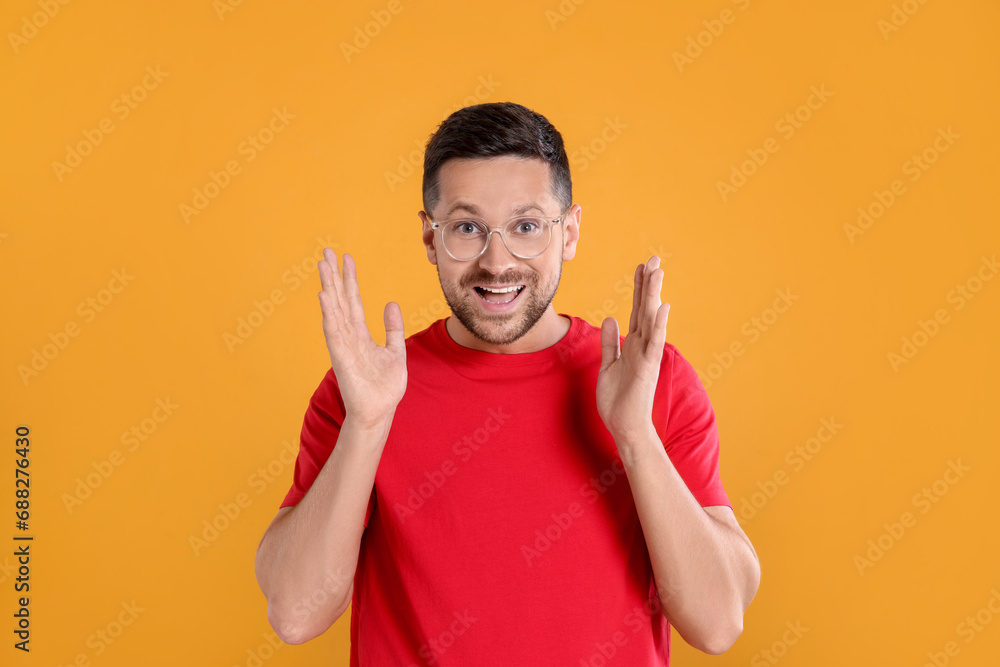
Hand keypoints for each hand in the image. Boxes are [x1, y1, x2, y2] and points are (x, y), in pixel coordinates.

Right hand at [318, 248, 406, 427]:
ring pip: (334, 310)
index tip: (346, 258)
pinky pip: (333, 331)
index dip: (350, 279)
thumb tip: (391, 303)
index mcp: (360, 334)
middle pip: (339, 299)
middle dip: (333, 276)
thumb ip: (393, 327)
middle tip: (326, 252)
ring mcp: (343, 345)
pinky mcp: (341, 356)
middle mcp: (348, 335)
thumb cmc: (385, 386)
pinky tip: (324, 296)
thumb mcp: (395, 350)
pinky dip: (329, 313)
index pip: (353, 300)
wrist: (380, 411)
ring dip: (328, 287)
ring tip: (322, 266)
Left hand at [596, 255, 669, 440]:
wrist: (625, 426)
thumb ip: (610, 342)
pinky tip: (662, 306)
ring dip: (653, 296)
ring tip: (657, 272)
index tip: (641, 267)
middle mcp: (642, 346)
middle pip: (644, 309)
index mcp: (632, 344)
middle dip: (648, 284)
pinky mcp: (647, 367)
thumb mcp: (608, 365)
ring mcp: (646, 355)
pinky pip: (653, 343)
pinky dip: (658, 324)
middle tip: (653, 259)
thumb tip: (610, 319)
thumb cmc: (618, 399)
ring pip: (650, 320)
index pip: (635, 310)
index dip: (638, 289)